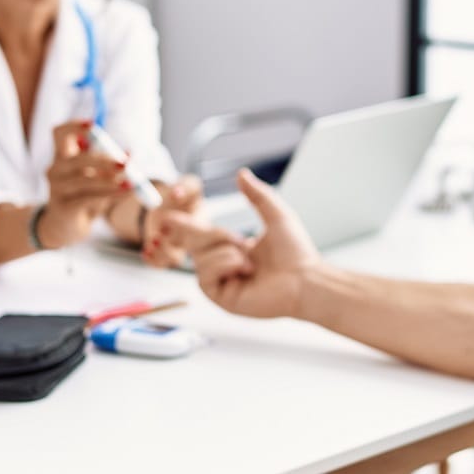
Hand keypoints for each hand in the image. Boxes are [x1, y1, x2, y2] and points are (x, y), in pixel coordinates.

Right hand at [42, 120, 136, 246]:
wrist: (64, 227)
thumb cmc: (82, 196)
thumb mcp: (97, 178)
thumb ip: (110, 165)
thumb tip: (131, 152)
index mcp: (61, 156)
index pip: (59, 133)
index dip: (74, 126)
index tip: (94, 125)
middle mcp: (55, 169)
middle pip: (77, 158)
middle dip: (103, 160)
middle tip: (125, 164)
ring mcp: (56, 189)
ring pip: (85, 180)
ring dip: (110, 181)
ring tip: (130, 183)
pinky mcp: (63, 207)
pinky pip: (89, 198)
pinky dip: (110, 194)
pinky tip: (125, 192)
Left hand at [140, 174, 203, 267]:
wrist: (164, 202)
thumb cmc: (182, 193)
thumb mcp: (188, 184)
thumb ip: (186, 186)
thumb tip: (176, 193)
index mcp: (202, 221)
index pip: (199, 229)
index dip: (184, 226)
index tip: (168, 216)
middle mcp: (192, 238)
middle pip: (188, 250)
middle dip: (177, 242)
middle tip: (162, 232)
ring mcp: (178, 247)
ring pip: (174, 259)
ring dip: (163, 253)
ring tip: (153, 240)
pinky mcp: (164, 254)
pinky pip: (160, 264)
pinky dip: (152, 261)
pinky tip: (145, 251)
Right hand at [156, 168, 320, 318]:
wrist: (305, 280)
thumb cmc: (296, 253)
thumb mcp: (276, 215)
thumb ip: (257, 195)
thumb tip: (241, 174)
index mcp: (235, 249)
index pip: (203, 236)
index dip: (185, 226)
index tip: (168, 217)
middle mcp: (225, 267)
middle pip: (196, 244)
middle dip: (213, 235)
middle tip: (240, 240)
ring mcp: (223, 283)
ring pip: (200, 259)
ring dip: (227, 252)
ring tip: (250, 260)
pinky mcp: (222, 299)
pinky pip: (205, 275)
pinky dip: (225, 265)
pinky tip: (245, 269)